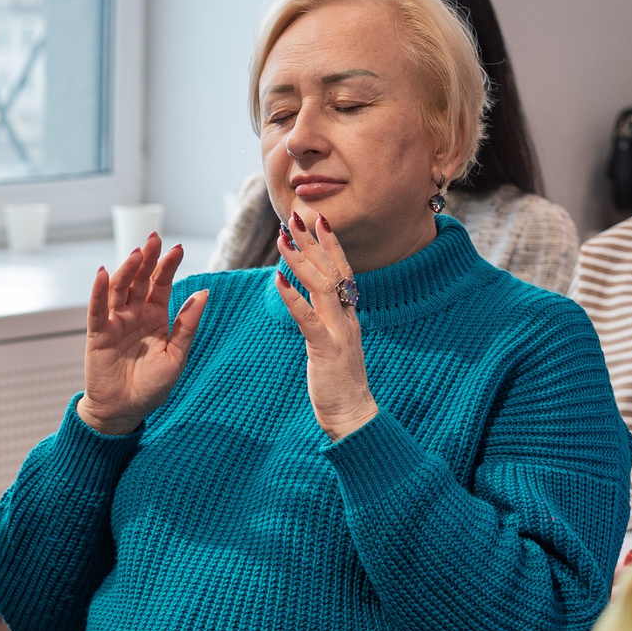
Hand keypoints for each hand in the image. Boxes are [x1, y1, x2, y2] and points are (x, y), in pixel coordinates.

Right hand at [77, 233, 205, 435]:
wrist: (125, 411)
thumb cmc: (152, 386)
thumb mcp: (177, 355)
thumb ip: (187, 324)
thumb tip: (204, 293)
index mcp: (156, 317)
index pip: (161, 285)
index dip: (168, 266)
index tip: (178, 249)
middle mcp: (135, 315)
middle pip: (140, 280)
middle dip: (148, 259)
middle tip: (154, 239)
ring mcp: (115, 323)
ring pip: (119, 289)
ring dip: (127, 270)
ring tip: (136, 254)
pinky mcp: (98, 335)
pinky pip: (97, 310)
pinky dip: (98, 292)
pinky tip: (102, 273)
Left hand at [273, 210, 378, 440]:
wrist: (353, 415)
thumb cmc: (341, 382)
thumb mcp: (336, 344)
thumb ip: (329, 321)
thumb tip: (314, 302)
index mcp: (349, 316)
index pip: (342, 271)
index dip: (331, 244)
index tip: (319, 219)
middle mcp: (347, 318)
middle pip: (331, 271)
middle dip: (313, 242)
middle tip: (297, 215)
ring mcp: (339, 332)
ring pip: (321, 288)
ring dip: (300, 261)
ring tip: (282, 239)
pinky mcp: (326, 350)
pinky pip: (308, 319)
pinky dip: (293, 298)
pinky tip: (277, 281)